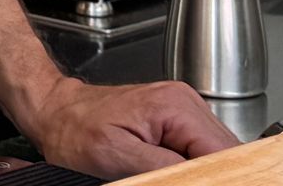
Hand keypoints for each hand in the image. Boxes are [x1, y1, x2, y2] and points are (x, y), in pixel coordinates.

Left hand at [20, 77, 240, 178]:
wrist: (54, 112)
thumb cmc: (74, 130)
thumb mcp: (116, 158)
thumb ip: (167, 171)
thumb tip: (206, 178)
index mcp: (176, 107)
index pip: (227, 154)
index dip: (226, 179)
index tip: (208, 184)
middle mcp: (186, 104)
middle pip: (228, 155)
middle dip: (216, 178)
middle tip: (169, 178)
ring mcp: (183, 112)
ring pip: (218, 156)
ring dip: (205, 174)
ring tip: (165, 175)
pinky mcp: (177, 123)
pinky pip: (201, 152)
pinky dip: (194, 169)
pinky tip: (174, 174)